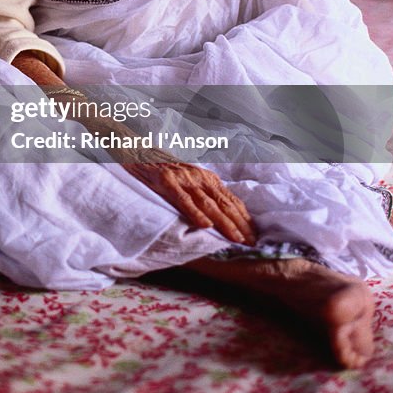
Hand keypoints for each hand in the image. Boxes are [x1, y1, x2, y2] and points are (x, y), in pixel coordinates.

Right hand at [124, 156, 256, 245]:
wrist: (138, 150)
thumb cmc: (163, 169)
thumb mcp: (188, 179)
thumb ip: (202, 194)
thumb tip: (219, 217)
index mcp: (206, 178)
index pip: (230, 199)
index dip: (244, 218)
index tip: (254, 235)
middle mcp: (199, 177)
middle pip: (224, 203)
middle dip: (240, 224)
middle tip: (252, 242)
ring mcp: (183, 179)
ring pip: (208, 203)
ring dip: (224, 222)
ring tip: (235, 238)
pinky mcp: (166, 181)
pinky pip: (183, 200)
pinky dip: (195, 213)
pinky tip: (205, 225)